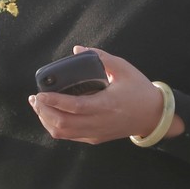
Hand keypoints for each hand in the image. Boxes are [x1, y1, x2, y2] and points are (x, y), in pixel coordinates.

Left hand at [29, 45, 183, 144]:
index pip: (73, 107)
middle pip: (62, 124)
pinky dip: (56, 127)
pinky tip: (51, 115)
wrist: (154, 116)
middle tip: (35, 98)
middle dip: (43, 111)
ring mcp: (96, 133)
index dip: (54, 101)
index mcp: (105, 105)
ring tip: (39, 106)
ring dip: (46, 120)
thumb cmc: (139, 90)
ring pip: (63, 133)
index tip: (39, 93)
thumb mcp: (123, 68)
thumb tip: (77, 49)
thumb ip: (101, 57)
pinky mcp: (95, 138)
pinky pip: (70, 137)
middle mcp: (98, 122)